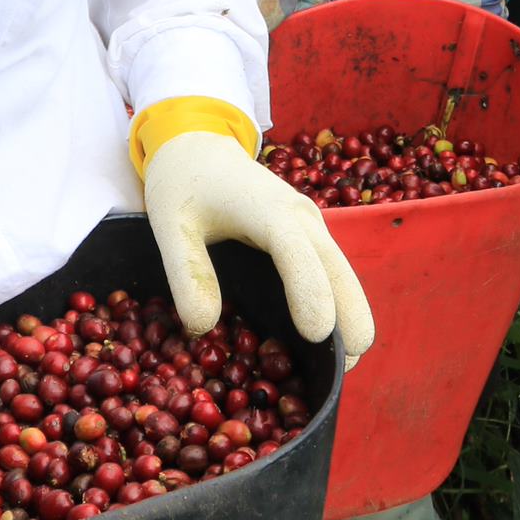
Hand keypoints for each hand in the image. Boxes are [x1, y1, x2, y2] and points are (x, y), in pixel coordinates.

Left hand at [142, 131, 375, 369]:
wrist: (200, 145)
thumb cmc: (183, 183)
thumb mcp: (169, 226)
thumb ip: (187, 273)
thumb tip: (204, 329)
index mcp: (271, 212)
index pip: (300, 256)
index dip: (313, 294)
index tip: (318, 336)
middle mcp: (304, 220)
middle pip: (344, 276)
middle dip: (350, 323)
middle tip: (341, 374)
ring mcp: (313, 228)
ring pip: (346, 279)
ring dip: (347, 319)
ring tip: (332, 370)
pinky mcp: (311, 238)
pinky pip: (334, 277)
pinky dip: (336, 308)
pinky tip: (321, 344)